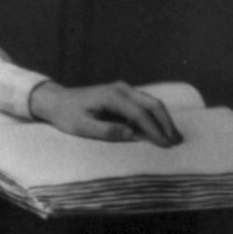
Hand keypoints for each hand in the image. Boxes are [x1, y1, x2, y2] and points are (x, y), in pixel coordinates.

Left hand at [28, 80, 181, 146]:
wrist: (56, 100)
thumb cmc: (66, 115)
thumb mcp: (81, 126)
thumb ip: (105, 130)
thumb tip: (130, 134)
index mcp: (112, 96)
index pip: (140, 113)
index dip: (154, 129)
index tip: (164, 144)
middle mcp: (121, 89)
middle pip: (152, 104)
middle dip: (166, 123)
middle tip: (176, 141)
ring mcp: (123, 90)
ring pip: (151, 103)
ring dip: (163, 119)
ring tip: (173, 137)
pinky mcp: (123, 94)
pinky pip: (144, 105)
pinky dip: (154, 117)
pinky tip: (159, 130)